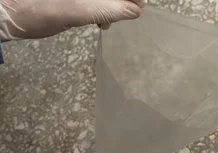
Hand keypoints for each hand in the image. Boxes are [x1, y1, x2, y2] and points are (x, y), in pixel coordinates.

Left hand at [0, 0, 144, 40]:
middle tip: (124, 15)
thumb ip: (108, 9)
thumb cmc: (34, 11)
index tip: (139, 6)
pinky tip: (99, 17)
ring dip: (114, 4)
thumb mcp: (76, 12)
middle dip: (123, 0)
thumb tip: (135, 10)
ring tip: (105, 20)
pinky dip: (104, 5)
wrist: (7, 14)